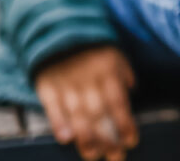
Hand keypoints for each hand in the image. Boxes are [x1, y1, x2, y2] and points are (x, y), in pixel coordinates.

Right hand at [35, 46, 137, 160]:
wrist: (59, 32)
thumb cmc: (93, 50)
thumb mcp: (115, 55)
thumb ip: (124, 74)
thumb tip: (132, 91)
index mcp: (107, 70)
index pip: (118, 102)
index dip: (125, 124)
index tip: (131, 141)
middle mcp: (87, 79)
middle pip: (98, 113)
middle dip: (108, 138)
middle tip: (115, 156)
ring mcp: (66, 83)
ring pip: (77, 115)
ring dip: (86, 138)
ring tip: (93, 155)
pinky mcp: (47, 86)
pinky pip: (52, 107)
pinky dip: (58, 123)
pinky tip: (66, 138)